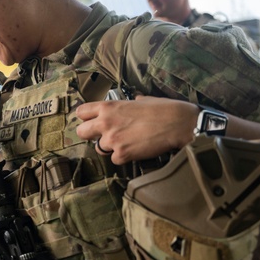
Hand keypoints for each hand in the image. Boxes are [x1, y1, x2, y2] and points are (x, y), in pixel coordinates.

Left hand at [75, 96, 197, 164]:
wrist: (178, 123)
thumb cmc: (164, 109)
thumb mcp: (141, 100)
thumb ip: (129, 104)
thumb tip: (133, 102)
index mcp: (108, 107)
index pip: (81, 112)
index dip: (86, 118)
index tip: (91, 121)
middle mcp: (105, 123)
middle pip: (81, 132)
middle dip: (90, 135)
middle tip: (102, 136)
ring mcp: (112, 139)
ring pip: (99, 149)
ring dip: (110, 148)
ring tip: (126, 143)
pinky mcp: (122, 154)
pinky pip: (115, 159)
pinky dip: (123, 157)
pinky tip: (135, 151)